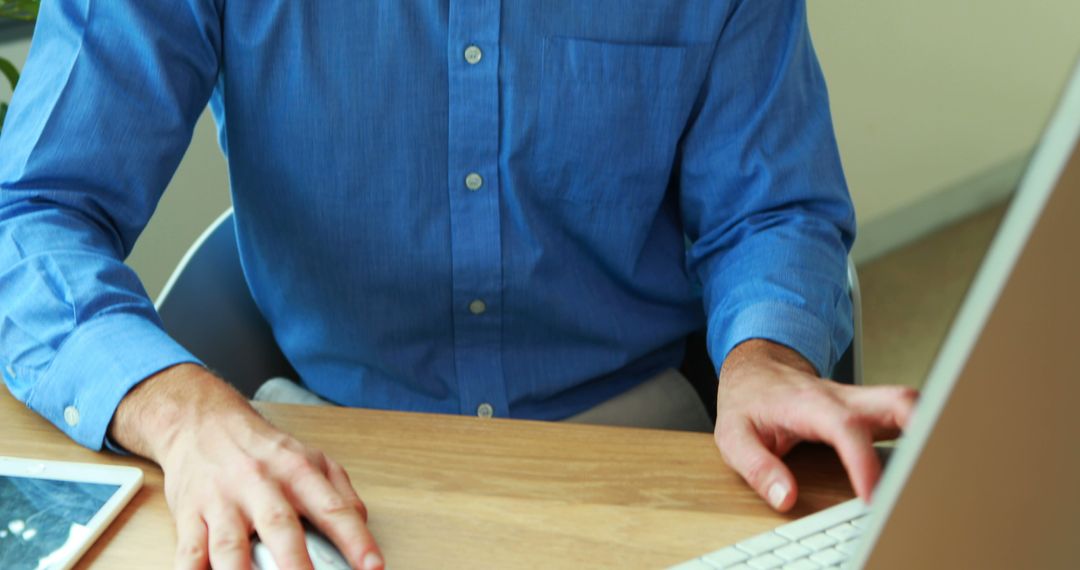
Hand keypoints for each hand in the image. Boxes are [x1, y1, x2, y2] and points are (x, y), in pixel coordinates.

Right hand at [109, 364, 383, 569]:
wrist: (203, 422)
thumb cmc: (262, 449)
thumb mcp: (311, 459)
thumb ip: (341, 494)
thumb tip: (361, 528)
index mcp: (298, 472)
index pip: (334, 509)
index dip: (356, 540)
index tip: (373, 567)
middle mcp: (260, 484)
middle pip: (280, 527)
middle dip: (296, 563)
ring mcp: (222, 500)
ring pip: (230, 544)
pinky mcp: (190, 514)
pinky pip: (189, 550)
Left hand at [713, 339, 917, 511]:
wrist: (755, 371)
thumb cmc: (748, 401)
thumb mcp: (734, 437)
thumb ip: (758, 468)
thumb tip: (785, 497)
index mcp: (810, 404)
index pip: (846, 429)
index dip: (863, 463)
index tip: (872, 497)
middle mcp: (843, 398)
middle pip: (896, 401)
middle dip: (923, 429)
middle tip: (930, 470)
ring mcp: (859, 402)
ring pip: (907, 403)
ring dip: (930, 429)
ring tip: (937, 469)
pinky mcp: (868, 410)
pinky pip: (903, 415)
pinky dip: (922, 434)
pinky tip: (927, 460)